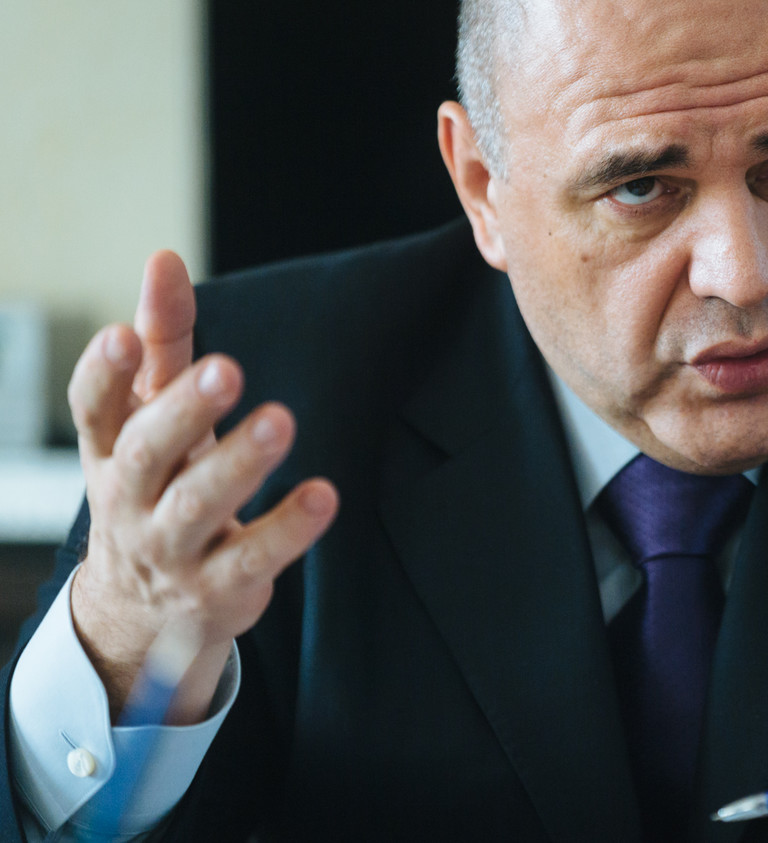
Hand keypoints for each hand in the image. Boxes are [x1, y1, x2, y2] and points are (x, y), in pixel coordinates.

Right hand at [66, 251, 338, 724]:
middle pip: (145, 454)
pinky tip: (323, 494)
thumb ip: (165, 342)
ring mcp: (170, 549)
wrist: (145, 610)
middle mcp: (130, 500)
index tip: (124, 335)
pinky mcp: (218, 587)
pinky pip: (253, 557)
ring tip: (279, 421)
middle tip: (227, 370)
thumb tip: (164, 258)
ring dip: (239, 463)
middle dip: (183, 411)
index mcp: (108, 451)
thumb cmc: (156, 486)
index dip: (104, 375)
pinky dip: (288, 526)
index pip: (94, 410)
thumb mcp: (150, 417)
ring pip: (198, 506)